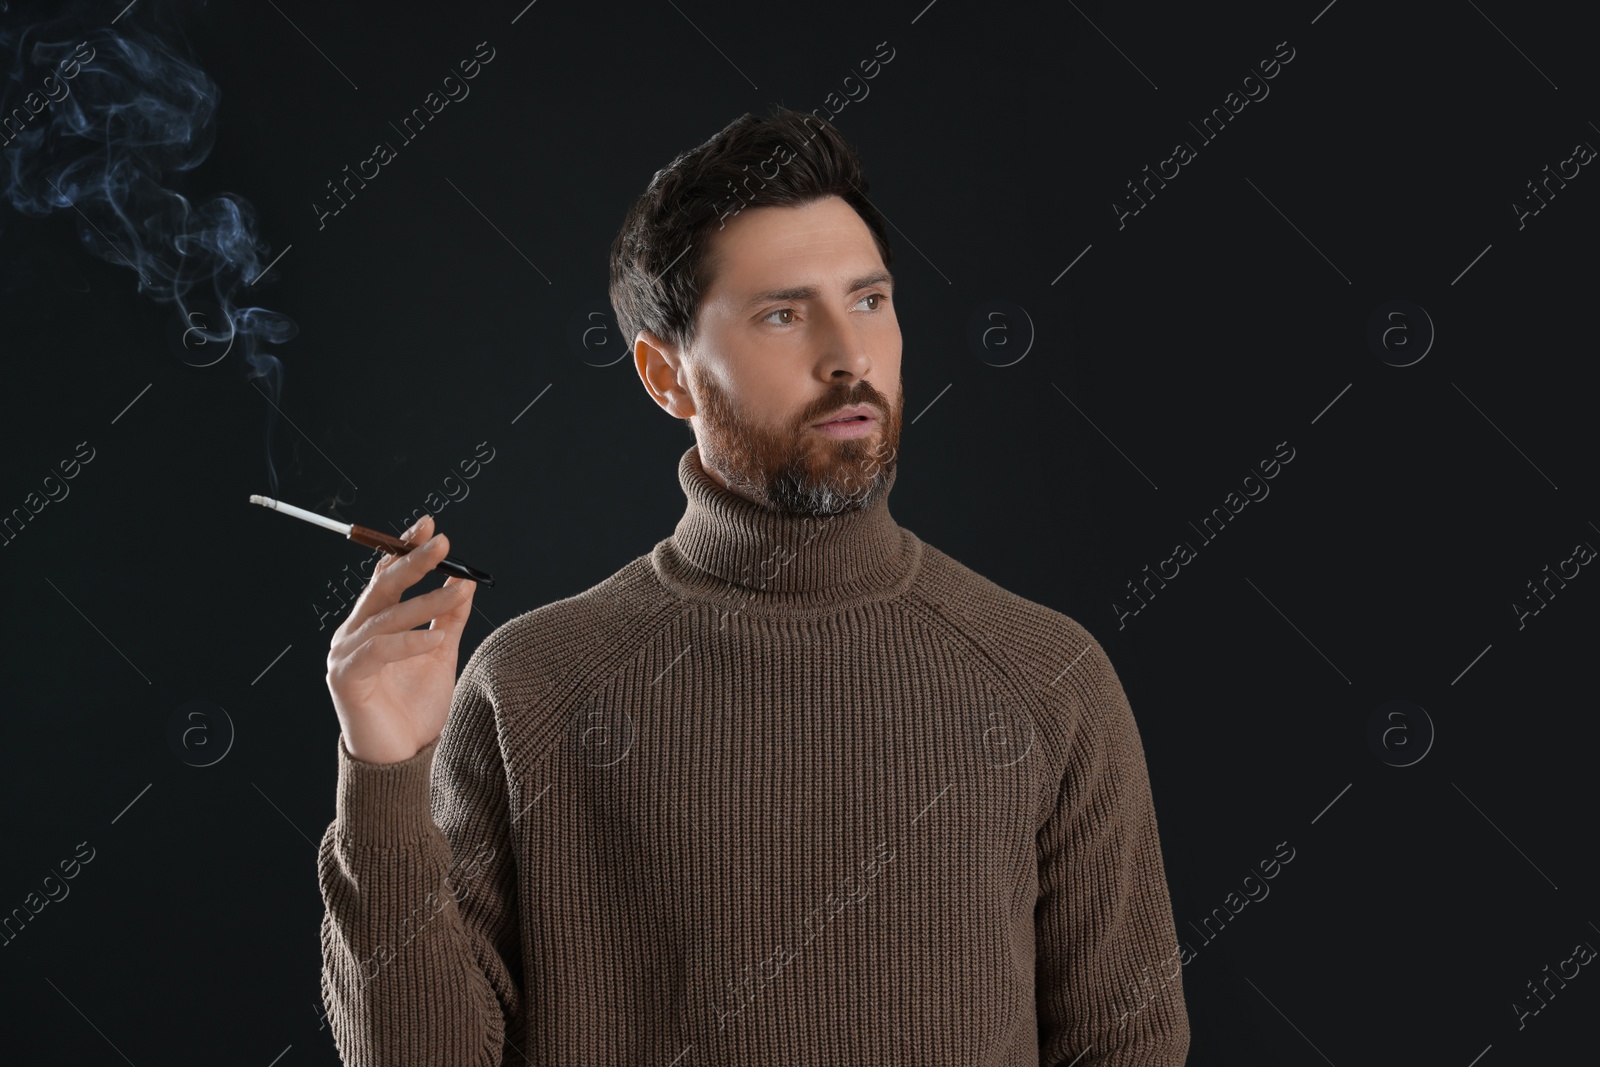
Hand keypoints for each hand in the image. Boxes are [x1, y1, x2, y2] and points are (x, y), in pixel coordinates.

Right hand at [325, 514, 476, 763]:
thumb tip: (465, 583)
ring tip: (461, 590)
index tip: (431, 527)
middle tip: (444, 543)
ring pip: (387, 616)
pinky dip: (408, 642)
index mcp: (372, 624)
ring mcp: (344, 655)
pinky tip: (433, 638)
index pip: (386, 576)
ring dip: (426, 602)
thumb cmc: (416, 711)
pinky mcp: (345, 678)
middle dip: (413, 561)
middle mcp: (353, 634)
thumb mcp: (440, 655)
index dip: (406, 549)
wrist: (402, 761)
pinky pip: (378, 651)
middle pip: (382, 587)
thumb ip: (449, 621)